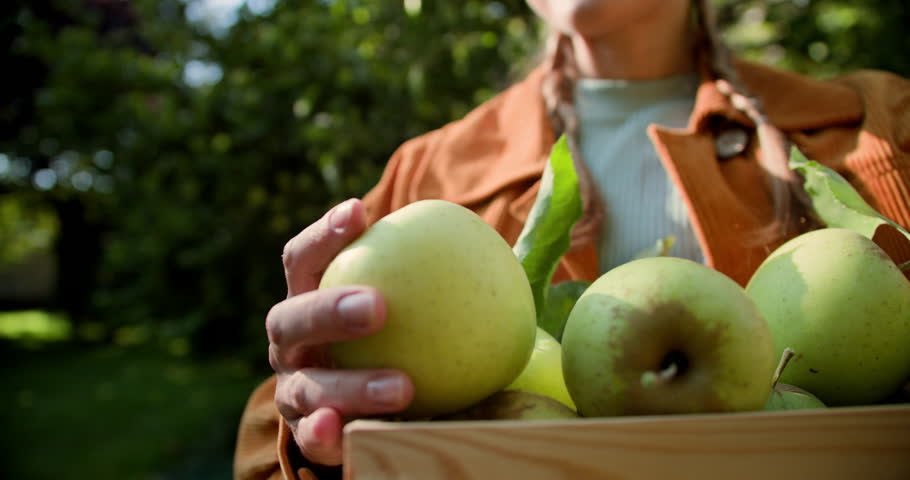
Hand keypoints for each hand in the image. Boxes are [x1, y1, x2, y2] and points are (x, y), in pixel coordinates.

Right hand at [266, 199, 414, 465]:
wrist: (374, 405)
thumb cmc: (397, 337)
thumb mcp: (410, 307)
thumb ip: (437, 279)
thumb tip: (505, 248)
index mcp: (308, 299)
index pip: (305, 259)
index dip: (325, 234)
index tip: (359, 211)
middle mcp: (292, 344)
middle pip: (292, 320)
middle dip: (329, 310)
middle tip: (378, 307)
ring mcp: (295, 390)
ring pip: (308, 387)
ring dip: (351, 386)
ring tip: (402, 387)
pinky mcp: (308, 435)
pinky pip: (313, 440)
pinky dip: (326, 435)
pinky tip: (344, 430)